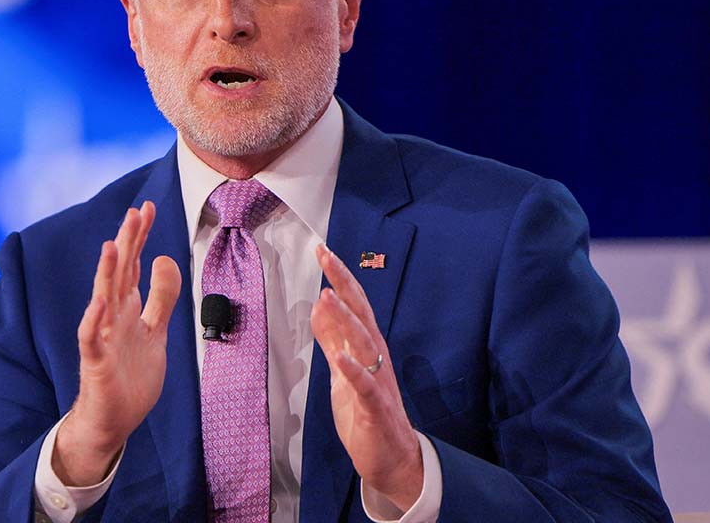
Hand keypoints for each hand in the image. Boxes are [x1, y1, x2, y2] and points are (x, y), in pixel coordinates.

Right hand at [53, 201, 181, 485]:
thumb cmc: (131, 375)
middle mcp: (113, 316)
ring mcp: (102, 337)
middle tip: (135, 211)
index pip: (134, 264)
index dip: (140, 237)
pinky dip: (93, 320)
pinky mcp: (96, 363)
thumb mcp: (156, 330)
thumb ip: (161, 296)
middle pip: (120, 273)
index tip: (147, 207)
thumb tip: (164, 258)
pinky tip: (98, 301)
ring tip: (112, 245)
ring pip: (104, 298)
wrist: (113, 420)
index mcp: (128, 308)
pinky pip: (91, 338)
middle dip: (128, 243)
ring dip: (107, 272)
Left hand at [310, 244, 423, 511]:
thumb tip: (318, 306)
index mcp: (367, 348)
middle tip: (327, 256)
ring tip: (328, 296)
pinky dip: (355, 371)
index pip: (354, 305)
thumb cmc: (367, 414)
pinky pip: (367, 387)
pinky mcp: (377, 409)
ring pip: (366, 344)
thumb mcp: (341, 372)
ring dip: (347, 321)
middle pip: (361, 314)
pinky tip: (342, 358)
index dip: (339, 278)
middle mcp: (376, 359)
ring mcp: (378, 382)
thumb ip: (332, 340)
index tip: (322, 250)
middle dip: (344, 285)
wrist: (391, 460)